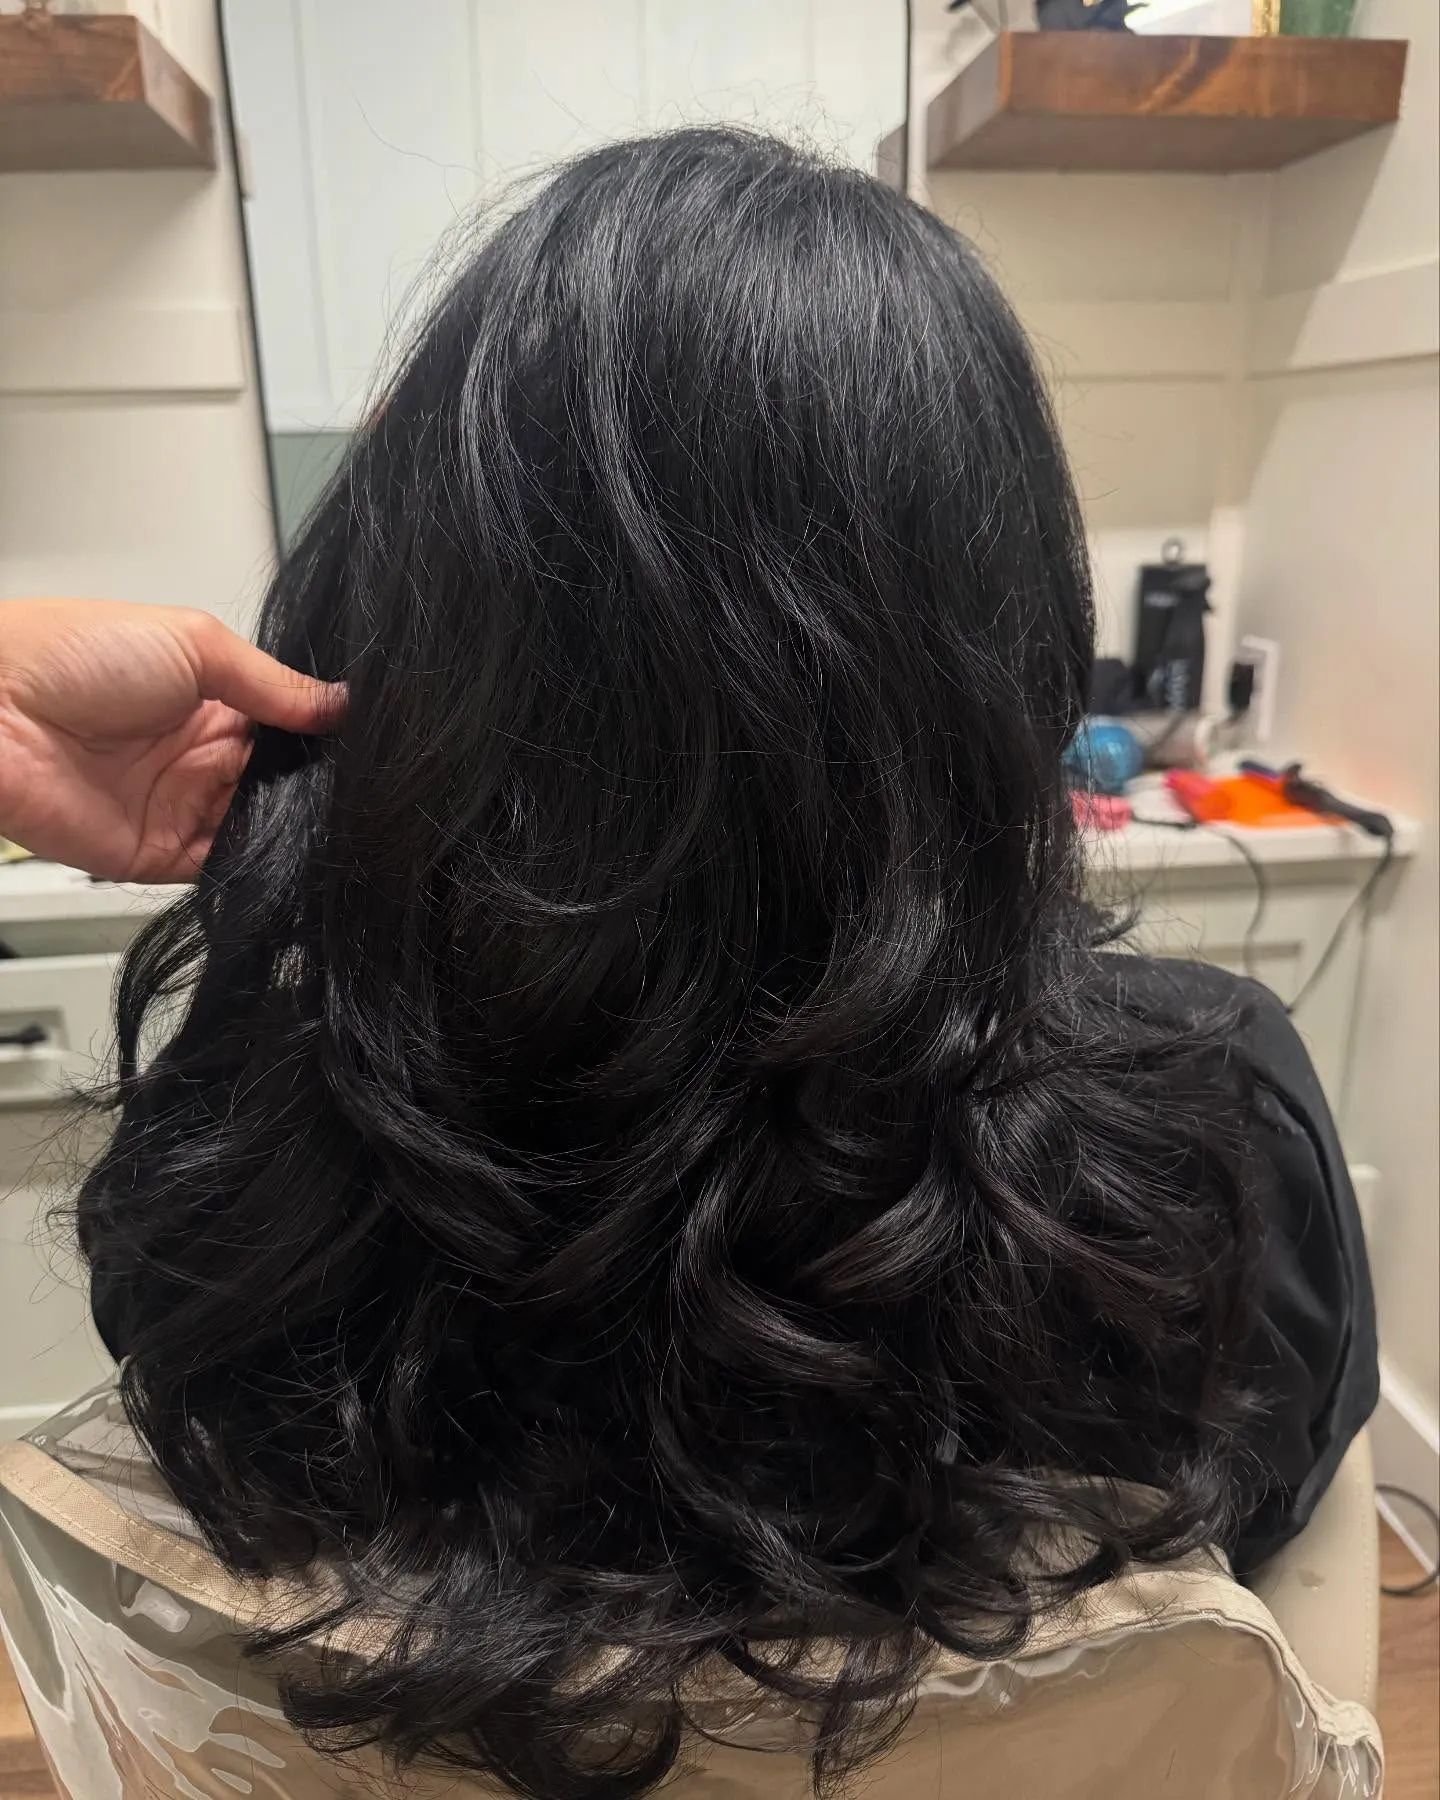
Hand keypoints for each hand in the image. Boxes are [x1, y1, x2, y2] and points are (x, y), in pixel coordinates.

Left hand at [0, 599, 342, 881]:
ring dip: (294, 824)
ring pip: (262, 827)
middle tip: (357, 781)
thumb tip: (341, 705)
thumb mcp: (194, 642)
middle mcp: (200, 755)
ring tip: (332, 813)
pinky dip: (256, 862)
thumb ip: (272, 683)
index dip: (322, 734)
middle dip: (317, 783)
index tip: (364, 740)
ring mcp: (181, 806)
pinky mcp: (159, 854)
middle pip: (282, 781)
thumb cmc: (71, 654)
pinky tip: (289, 844)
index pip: (288, 727)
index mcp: (211, 700)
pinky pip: (222, 867)